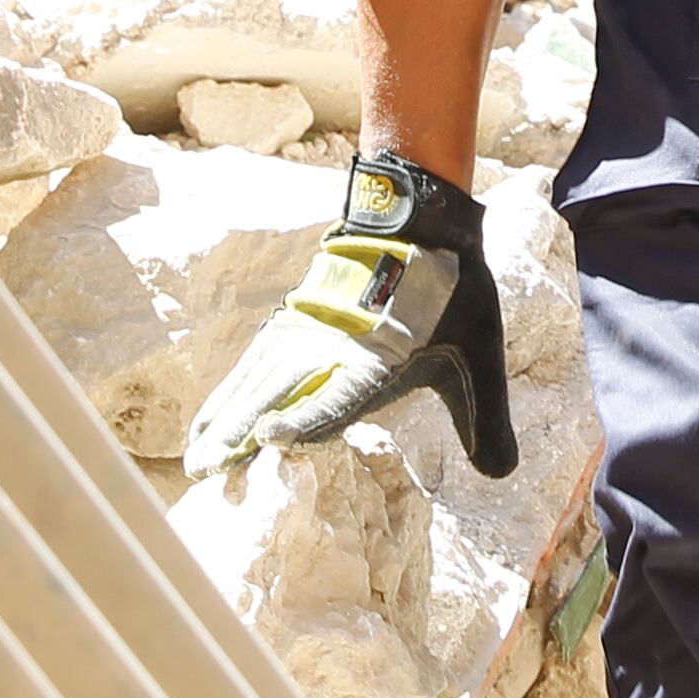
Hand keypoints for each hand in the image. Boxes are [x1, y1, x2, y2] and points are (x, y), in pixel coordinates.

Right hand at [184, 152, 516, 478]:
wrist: (420, 222)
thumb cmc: (451, 293)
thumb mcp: (480, 355)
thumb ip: (487, 418)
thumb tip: (502, 475)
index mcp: (376, 357)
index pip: (338, 395)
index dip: (307, 419)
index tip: (271, 438)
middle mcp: (333, 347)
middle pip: (277, 393)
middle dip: (241, 432)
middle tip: (206, 471)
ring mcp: (307, 333)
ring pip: (257, 380)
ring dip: (225, 418)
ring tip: (197, 457)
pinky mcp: (292, 325)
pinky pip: (252, 365)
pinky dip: (228, 393)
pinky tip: (209, 420)